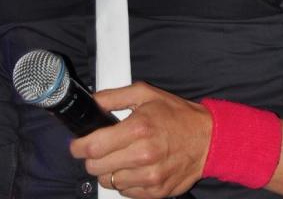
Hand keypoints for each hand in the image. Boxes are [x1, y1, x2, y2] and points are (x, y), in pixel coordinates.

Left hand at [69, 82, 211, 197]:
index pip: (94, 146)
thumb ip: (113, 97)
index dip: (79, 146)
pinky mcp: (156, 192)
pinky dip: (124, 181)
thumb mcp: (144, 94)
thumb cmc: (175, 114)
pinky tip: (132, 166)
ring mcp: (150, 177)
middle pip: (97, 167)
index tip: (76, 145)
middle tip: (98, 148)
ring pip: (109, 182)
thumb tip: (90, 102)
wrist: (207, 138)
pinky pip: (125, 192)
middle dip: (92, 158)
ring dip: (108, 170)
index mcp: (138, 128)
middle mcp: (143, 155)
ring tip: (119, 156)